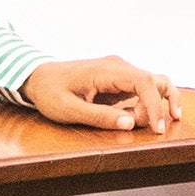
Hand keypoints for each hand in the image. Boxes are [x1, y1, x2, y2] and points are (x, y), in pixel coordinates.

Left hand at [27, 57, 178, 133]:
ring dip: (155, 105)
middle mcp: (119, 66)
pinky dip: (149, 104)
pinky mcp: (120, 79)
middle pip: (155, 82)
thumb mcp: (68, 109)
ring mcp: (121, 71)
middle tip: (142, 129)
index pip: (145, 82)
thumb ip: (99, 116)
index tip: (156, 129)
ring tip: (143, 124)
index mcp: (107, 70)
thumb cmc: (50, 91)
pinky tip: (141, 118)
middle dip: (155, 108)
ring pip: (154, 84)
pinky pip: (144, 89)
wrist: (38, 77)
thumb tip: (129, 123)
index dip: (155, 106)